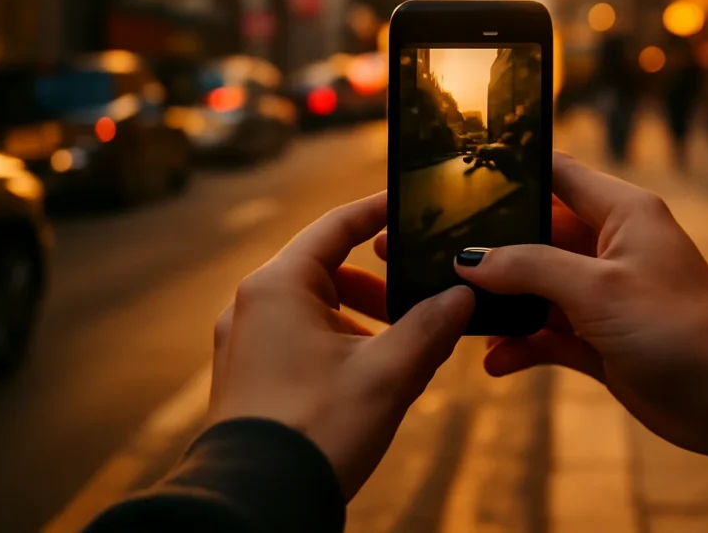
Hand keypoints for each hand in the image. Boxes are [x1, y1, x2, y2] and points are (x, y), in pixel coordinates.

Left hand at [208, 192, 473, 499]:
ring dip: (362, 321)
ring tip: (403, 348)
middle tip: (419, 298)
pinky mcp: (247, 377)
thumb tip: (463, 295)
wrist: (258, 505)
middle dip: (378, 285)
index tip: (407, 204)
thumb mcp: (388, 374)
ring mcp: (244, 343)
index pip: (335, 227)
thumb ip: (431, 326)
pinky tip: (370, 378)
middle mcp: (252, 306)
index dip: (376, 212)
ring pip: (315, 310)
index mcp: (278, 287)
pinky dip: (339, 345)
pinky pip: (300, 341)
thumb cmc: (317, 430)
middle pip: (326, 271)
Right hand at [453, 153, 707, 456]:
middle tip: (440, 259)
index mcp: (621, 213)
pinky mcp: (600, 338)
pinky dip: (522, 345)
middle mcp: (610, 247)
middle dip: (493, 250)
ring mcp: (603, 295)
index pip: (558, 173)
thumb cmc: (679, 328)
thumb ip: (529, 267)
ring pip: (537, 288)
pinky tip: (495, 361)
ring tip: (461, 317)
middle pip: (537, 234)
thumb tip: (470, 259)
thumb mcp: (596, 288)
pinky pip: (547, 333)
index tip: (460, 177)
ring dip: (503, 304)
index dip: (513, 172)